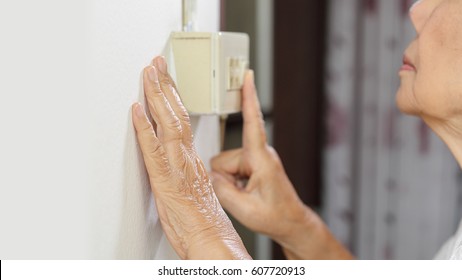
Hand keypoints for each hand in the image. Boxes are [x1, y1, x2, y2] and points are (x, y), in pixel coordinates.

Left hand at [132, 56, 249, 259]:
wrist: (211, 240)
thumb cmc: (202, 222)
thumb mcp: (195, 191)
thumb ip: (186, 172)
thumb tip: (182, 162)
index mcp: (193, 160)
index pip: (182, 120)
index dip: (173, 97)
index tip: (166, 80)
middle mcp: (186, 158)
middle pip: (176, 114)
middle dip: (164, 86)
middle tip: (157, 64)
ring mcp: (177, 166)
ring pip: (167, 123)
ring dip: (156, 96)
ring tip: (149, 74)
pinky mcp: (165, 179)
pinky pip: (153, 148)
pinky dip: (144, 127)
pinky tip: (137, 110)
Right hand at [211, 72, 352, 258]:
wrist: (291, 222)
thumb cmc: (277, 216)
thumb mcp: (245, 210)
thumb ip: (222, 190)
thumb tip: (211, 176)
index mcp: (262, 160)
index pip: (252, 123)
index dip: (248, 98)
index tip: (248, 77)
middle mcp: (259, 155)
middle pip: (223, 159)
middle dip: (226, 179)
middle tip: (243, 196)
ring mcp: (255, 160)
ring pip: (225, 165)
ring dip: (230, 182)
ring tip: (247, 195)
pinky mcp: (253, 165)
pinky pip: (230, 170)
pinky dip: (233, 182)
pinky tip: (245, 193)